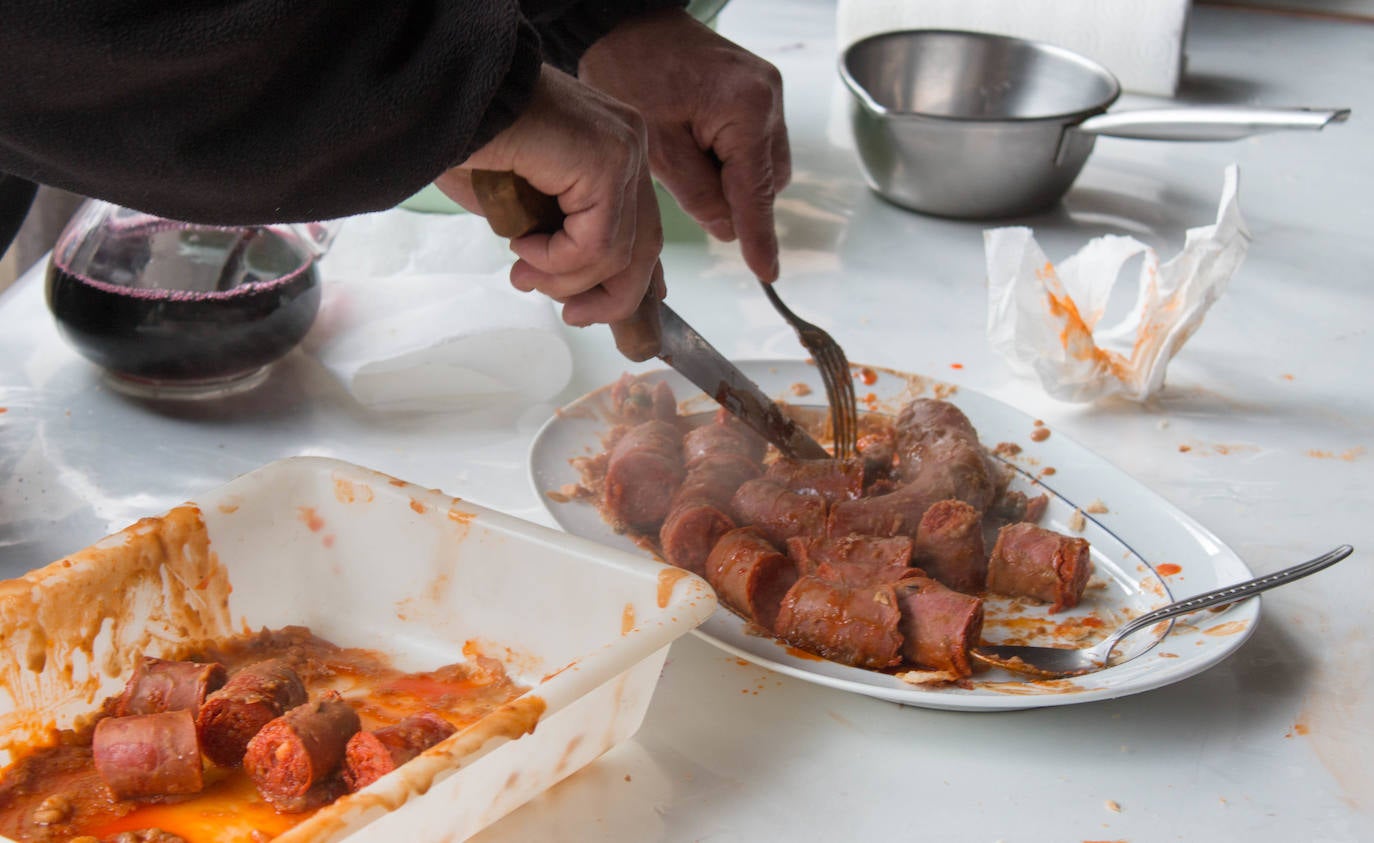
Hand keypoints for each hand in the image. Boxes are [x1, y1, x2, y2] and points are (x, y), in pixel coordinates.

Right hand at [435, 65, 663, 326]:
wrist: (443, 96)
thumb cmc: (468, 139)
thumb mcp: (524, 200)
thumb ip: (556, 234)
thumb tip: (574, 283)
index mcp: (615, 143)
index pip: (642, 225)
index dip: (632, 279)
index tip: (594, 310)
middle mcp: (629, 141)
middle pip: (644, 245)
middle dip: (608, 296)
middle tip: (571, 316)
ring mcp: (623, 149)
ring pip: (619, 253)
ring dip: (566, 279)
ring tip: (524, 274)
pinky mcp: (606, 161)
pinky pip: (596, 243)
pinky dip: (558, 260)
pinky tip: (524, 246)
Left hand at [579, 9, 789, 281]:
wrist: (627, 22)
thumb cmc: (631, 72)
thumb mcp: (658, 147)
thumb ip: (698, 194)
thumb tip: (728, 230)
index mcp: (747, 110)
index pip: (756, 191)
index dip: (759, 237)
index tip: (768, 273)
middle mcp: (768, 98)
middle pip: (767, 180)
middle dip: (735, 197)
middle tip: (687, 189)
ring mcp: (767, 92)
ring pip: (762, 164)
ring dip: (731, 178)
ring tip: (685, 161)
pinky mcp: (756, 90)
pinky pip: (753, 142)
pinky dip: (728, 157)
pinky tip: (694, 146)